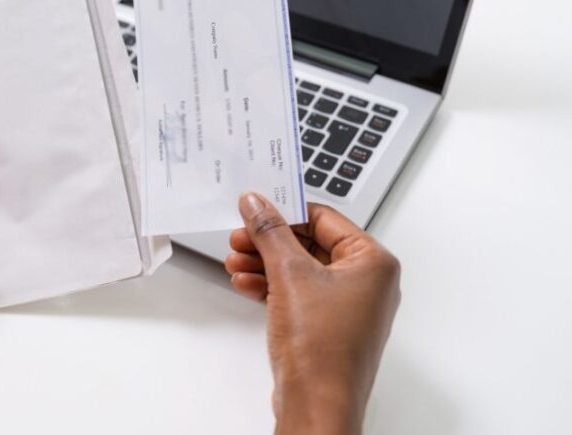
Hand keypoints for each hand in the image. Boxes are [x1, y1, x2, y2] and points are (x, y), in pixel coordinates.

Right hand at [226, 193, 400, 434]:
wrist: (317, 404)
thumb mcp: (289, 274)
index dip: (285, 211)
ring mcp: (348, 306)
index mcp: (373, 262)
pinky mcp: (328, 325)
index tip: (255, 208)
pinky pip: (298, 293)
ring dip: (264, 263)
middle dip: (269, 241)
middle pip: (310, 243)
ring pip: (300, 269)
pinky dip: (271, 286)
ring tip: (236, 262)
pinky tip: (246, 284)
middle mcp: (367, 282)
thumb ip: (270, 232)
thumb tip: (258, 204)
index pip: (324, 218)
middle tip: (240, 237)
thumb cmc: (322, 349)